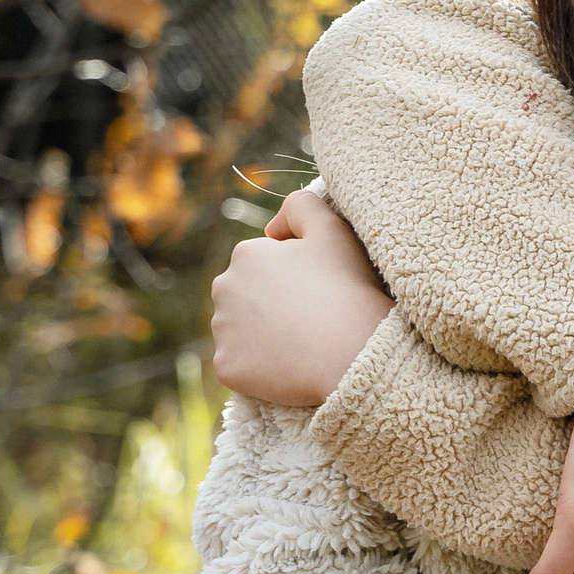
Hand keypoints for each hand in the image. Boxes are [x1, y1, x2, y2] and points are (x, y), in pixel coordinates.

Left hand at [209, 189, 394, 406]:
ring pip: (241, 329)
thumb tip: (272, 227)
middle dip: (271, 302)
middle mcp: (223, 288)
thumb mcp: (332, 228)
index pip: (265, 261)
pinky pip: (240, 363)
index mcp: (246, 254)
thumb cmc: (346, 288)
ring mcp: (222, 331)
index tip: (320, 287)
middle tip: (312, 314)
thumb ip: (301, 205)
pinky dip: (260, 364)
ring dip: (264, 333)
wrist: (352, 352)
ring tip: (304, 340)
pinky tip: (290, 363)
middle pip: (247, 294)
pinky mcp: (226, 367)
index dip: (295, 274)